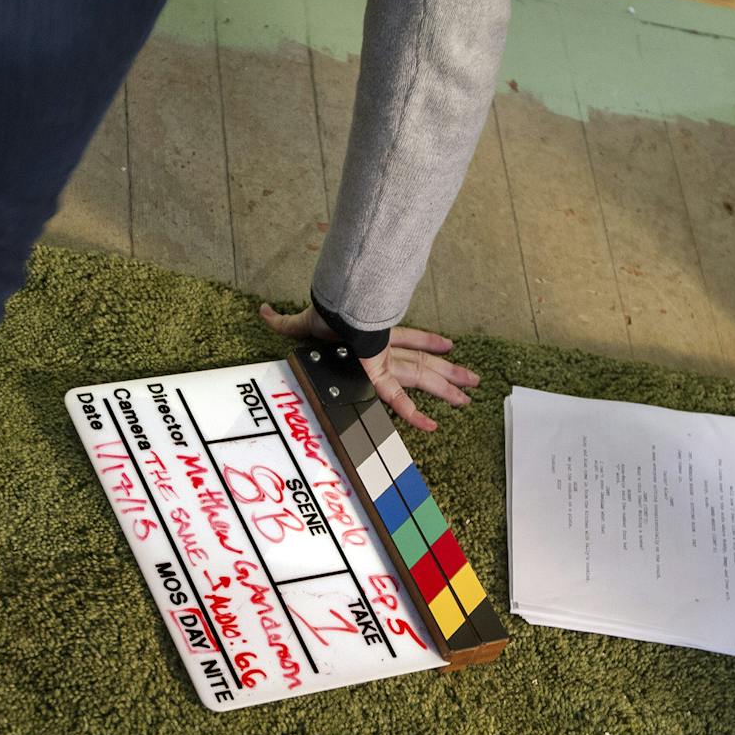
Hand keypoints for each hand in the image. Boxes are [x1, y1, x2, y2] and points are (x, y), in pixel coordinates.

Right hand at [259, 302, 479, 432]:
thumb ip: (283, 322)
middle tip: (472, 381)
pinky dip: (413, 413)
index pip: (407, 338)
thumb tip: (262, 311)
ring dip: (448, 384)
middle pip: (423, 360)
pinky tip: (433, 425)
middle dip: (448, 371)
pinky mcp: (379, 371)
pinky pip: (398, 397)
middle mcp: (386, 347)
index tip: (448, 344)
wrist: (330, 309)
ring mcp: (387, 358)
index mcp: (374, 334)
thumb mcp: (301, 323)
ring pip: (423, 374)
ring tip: (471, 394)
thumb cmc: (321, 313)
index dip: (428, 340)